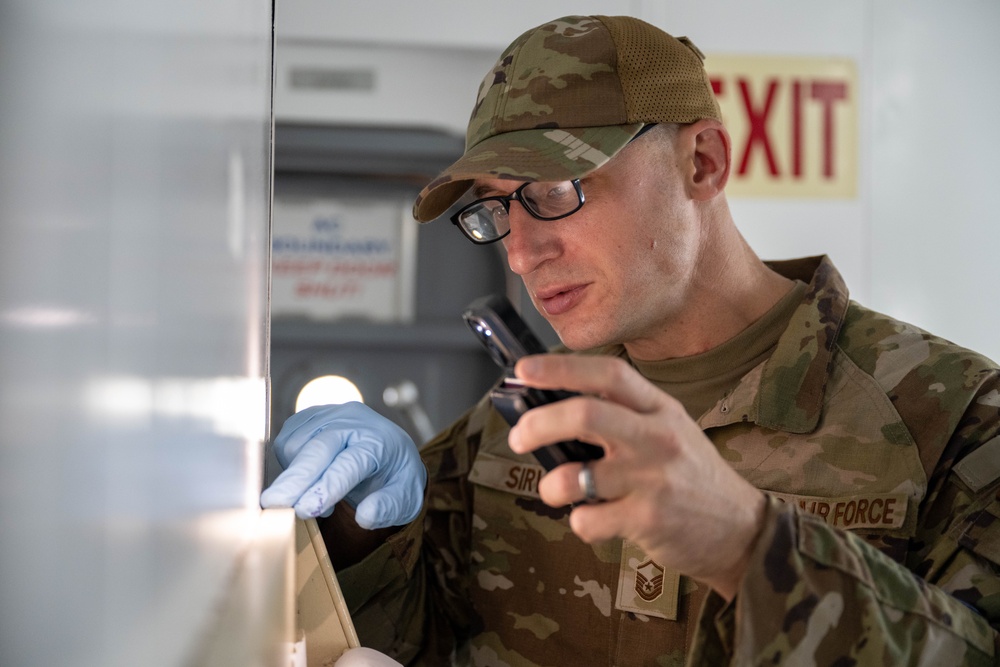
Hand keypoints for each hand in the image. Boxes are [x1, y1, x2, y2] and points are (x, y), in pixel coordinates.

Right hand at [260, 402, 425, 528]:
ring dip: (294, 475)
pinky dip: (288, 464)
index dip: (326, 486)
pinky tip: (306, 478)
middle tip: (275, 505)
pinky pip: (287, 440)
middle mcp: (354, 421)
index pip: (350, 463)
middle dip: (295, 479)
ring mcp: (330, 414)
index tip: (305, 509)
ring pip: (297, 444)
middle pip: (318, 448)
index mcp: (380, 441)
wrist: (390, 451)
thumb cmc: (395, 478)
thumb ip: (388, 508)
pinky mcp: (311, 417)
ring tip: (315, 495)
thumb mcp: (405, 499)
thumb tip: (365, 516)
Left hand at [507, 355, 765, 599]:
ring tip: (557, 489)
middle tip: (517, 437)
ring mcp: (653, 479)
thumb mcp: (668, 430)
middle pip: (584, 415)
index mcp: (660, 409)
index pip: (609, 374)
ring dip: (551, 485)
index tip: (523, 369)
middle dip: (538, 424)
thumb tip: (550, 410)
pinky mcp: (647, 520)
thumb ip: (621, 415)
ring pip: (574, 475)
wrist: (740, 530)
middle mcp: (658, 437)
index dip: (561, 368)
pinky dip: (578, 521)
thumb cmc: (691, 476)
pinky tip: (596, 518)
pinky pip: (586, 519)